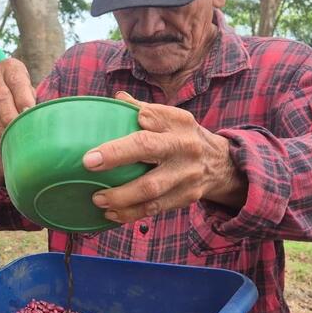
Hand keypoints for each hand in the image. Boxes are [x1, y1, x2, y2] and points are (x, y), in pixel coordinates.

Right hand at [0, 58, 35, 145]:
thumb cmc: (17, 89)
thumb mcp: (27, 87)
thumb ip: (30, 99)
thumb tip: (34, 118)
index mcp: (10, 67)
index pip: (17, 82)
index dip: (23, 99)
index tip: (29, 114)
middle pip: (1, 98)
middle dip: (11, 118)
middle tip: (20, 132)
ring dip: (1, 129)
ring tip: (12, 140)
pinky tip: (0, 139)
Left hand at [84, 92, 246, 223]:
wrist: (222, 164)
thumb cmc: (183, 137)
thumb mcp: (171, 118)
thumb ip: (144, 110)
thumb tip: (116, 99)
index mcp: (177, 122)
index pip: (149, 117)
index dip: (127, 118)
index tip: (102, 130)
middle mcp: (183, 145)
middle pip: (148, 148)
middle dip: (117, 155)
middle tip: (89, 163)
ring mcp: (186, 174)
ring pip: (150, 187)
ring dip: (121, 196)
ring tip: (97, 199)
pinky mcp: (186, 197)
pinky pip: (154, 208)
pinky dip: (131, 213)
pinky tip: (111, 214)